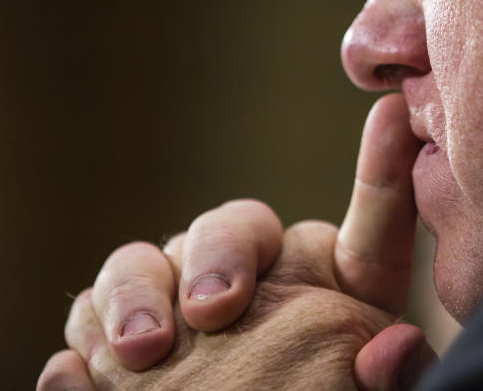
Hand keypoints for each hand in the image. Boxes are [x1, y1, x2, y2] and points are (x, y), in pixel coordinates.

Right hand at [38, 94, 436, 388]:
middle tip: (213, 309)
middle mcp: (254, 283)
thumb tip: (398, 348)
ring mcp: (175, 309)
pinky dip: (84, 343)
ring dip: (132, 296)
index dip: (384, 174)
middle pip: (233, 227)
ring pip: (142, 263)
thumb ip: (379, 379)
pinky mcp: (111, 348)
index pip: (369, 232)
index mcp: (334, 293)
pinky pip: (87, 321)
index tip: (391, 117)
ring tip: (140, 352)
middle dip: (216, 255)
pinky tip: (85, 377)